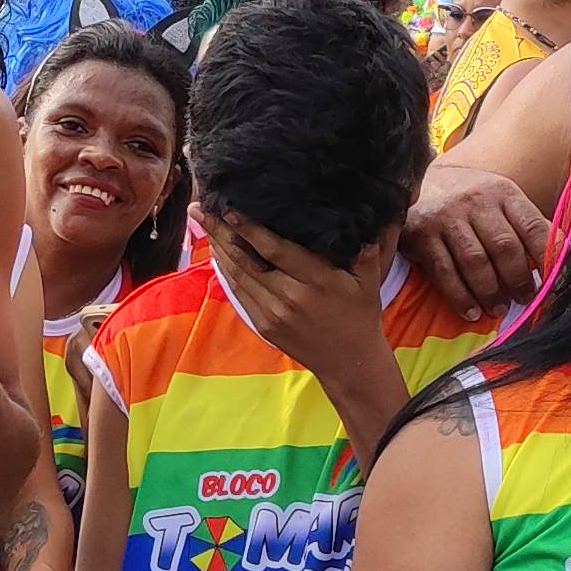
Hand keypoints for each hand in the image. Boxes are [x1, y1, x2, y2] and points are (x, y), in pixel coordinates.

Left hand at [208, 218, 393, 396]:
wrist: (348, 362)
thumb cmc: (359, 316)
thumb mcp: (369, 282)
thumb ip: (366, 250)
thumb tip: (366, 219)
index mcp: (316, 280)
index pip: (274, 250)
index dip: (249, 229)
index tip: (229, 208)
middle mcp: (289, 296)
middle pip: (246, 260)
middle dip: (221, 232)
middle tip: (201, 207)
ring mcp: (272, 313)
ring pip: (238, 275)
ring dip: (218, 248)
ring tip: (204, 223)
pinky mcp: (263, 325)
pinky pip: (239, 293)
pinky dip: (226, 271)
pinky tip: (218, 252)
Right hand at [404, 159, 549, 314]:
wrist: (417, 182)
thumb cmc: (470, 200)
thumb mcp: (501, 201)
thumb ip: (527, 227)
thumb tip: (564, 258)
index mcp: (504, 193)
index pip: (533, 227)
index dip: (548, 258)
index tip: (555, 284)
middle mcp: (476, 201)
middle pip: (504, 246)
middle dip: (518, 280)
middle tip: (524, 300)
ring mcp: (447, 216)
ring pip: (475, 262)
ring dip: (490, 293)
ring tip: (499, 310)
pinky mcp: (421, 234)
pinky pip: (444, 272)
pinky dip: (460, 297)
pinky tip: (471, 312)